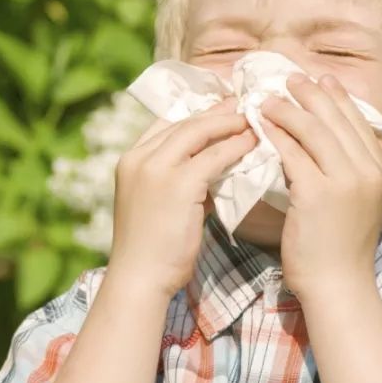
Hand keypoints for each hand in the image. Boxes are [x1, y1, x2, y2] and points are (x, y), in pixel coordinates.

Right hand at [108, 98, 257, 299]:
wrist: (139, 277)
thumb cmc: (150, 250)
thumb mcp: (157, 204)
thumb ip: (177, 181)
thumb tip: (211, 169)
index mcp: (129, 161)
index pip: (164, 124)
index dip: (193, 114)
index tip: (218, 109)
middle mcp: (139, 158)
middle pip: (182, 123)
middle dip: (215, 112)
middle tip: (241, 105)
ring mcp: (155, 168)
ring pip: (198, 132)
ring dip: (228, 124)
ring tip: (252, 121)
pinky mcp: (178, 183)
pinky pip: (214, 156)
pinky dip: (235, 147)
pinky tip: (252, 144)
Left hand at [258, 73, 381, 300]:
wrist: (337, 285)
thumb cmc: (337, 248)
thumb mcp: (354, 203)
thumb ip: (347, 172)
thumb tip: (326, 145)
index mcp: (380, 172)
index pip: (360, 122)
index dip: (338, 98)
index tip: (320, 79)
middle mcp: (369, 171)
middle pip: (338, 119)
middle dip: (312, 93)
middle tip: (290, 77)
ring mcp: (346, 181)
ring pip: (314, 130)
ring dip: (288, 109)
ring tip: (267, 98)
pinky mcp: (319, 192)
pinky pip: (292, 152)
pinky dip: (275, 135)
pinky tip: (260, 125)